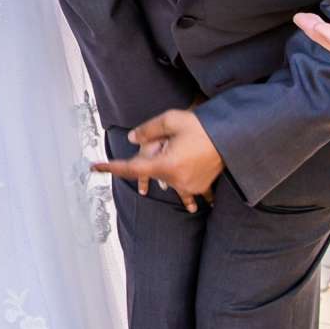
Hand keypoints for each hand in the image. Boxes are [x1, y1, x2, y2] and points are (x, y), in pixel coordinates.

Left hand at [93, 107, 223, 211]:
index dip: (112, 168)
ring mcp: (189, 186)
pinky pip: (190, 192)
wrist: (234, 136)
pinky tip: (191, 208)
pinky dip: (188, 194)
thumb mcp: (171, 120)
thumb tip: (131, 138)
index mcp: (165, 165)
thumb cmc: (202, 126)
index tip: (95, 167)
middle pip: (152, 171)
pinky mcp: (201, 186)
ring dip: (168, 168)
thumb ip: (148, 130)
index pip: (132, 169)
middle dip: (154, 156)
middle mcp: (175, 180)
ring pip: (167, 180)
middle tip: (172, 140)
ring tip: (179, 156)